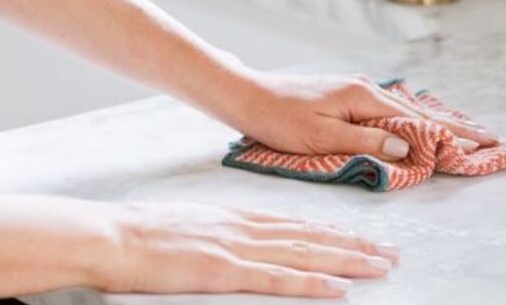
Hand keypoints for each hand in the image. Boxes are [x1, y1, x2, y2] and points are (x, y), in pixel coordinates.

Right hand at [99, 202, 398, 296]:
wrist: (114, 235)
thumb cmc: (145, 233)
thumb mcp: (195, 223)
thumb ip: (226, 231)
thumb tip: (248, 239)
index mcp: (239, 217)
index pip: (299, 224)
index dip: (336, 232)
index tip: (364, 237)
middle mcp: (247, 228)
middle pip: (312, 236)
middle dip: (355, 245)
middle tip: (391, 252)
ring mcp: (238, 248)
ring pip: (305, 254)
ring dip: (347, 261)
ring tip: (379, 266)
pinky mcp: (224, 271)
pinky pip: (276, 280)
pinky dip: (311, 284)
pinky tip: (337, 289)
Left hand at [206, 69, 497, 160]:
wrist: (249, 95)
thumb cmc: (280, 118)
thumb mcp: (321, 136)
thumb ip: (366, 141)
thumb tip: (406, 148)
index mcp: (364, 96)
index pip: (419, 120)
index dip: (452, 134)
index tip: (484, 144)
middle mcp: (367, 89)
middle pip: (421, 112)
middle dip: (456, 126)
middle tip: (491, 139)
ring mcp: (359, 90)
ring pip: (409, 109)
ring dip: (440, 122)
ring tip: (468, 133)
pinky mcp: (350, 96)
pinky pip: (394, 109)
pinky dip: (417, 118)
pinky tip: (424, 122)